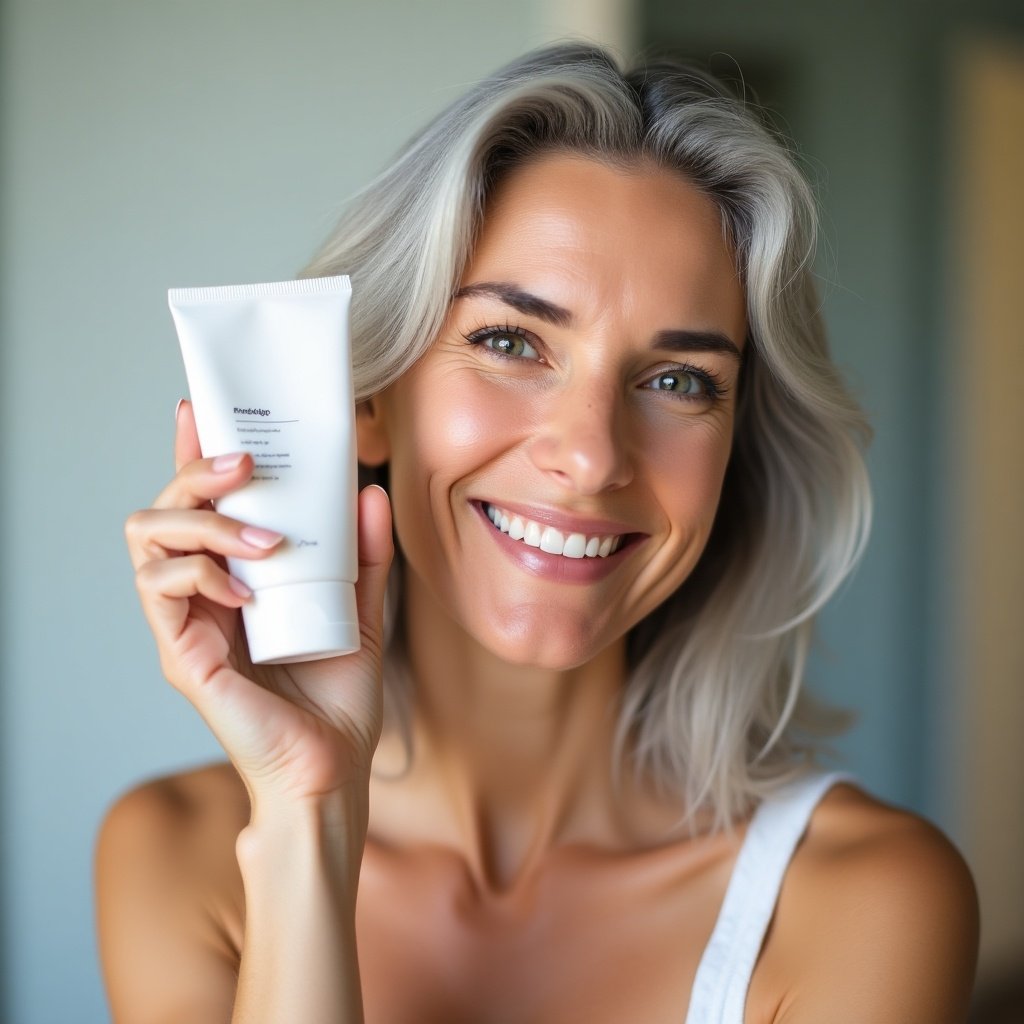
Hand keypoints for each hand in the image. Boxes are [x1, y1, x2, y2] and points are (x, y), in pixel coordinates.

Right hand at [125, 399, 392, 811]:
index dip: (193, 454)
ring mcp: (186, 622)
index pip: (202, 504)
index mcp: (236, 578)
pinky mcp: (182, 654)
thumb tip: (368, 491)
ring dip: (203, 523)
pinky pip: (161, 591)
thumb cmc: (338, 696)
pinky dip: (200, 574)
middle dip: (195, 473)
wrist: (331, 768)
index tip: (201, 410)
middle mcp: (203, 593)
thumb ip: (367, 554)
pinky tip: (247, 590)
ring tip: (262, 539)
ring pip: (148, 539)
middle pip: (165, 508)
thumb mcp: (362, 610)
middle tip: (245, 465)